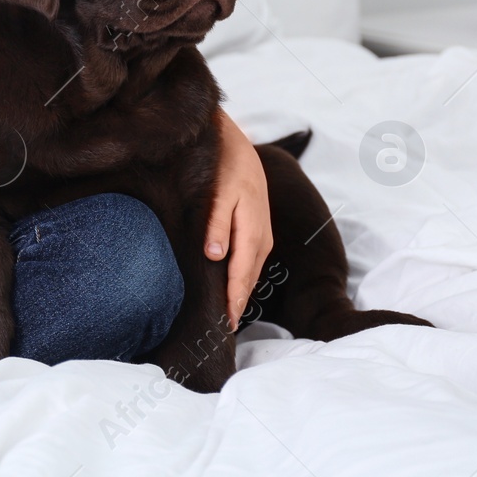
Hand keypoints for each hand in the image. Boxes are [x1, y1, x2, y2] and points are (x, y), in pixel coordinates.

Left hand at [207, 107, 272, 330]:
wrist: (236, 143)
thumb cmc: (223, 166)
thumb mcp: (218, 192)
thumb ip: (216, 223)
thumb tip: (215, 256)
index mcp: (251, 228)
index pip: (241, 273)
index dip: (233, 299)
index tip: (224, 322)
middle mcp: (260, 236)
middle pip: (249, 277)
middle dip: (238, 304)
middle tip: (223, 332)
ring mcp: (261, 233)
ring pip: (251, 271)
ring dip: (241, 294)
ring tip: (228, 319)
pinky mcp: (257, 230)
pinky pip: (251, 261)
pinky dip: (242, 278)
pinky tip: (232, 289)